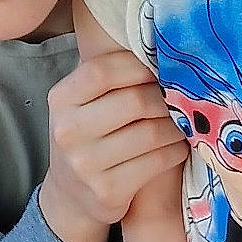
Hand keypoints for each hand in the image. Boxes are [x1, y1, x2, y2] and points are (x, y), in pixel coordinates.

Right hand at [39, 48, 186, 241]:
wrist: (70, 196)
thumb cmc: (87, 137)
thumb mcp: (83, 104)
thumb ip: (108, 77)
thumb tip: (158, 46)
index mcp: (61, 99)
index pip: (103, 70)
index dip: (139, 67)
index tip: (159, 70)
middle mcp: (67, 131)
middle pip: (135, 102)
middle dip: (165, 98)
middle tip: (179, 99)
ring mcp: (85, 164)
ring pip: (151, 133)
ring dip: (175, 127)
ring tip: (181, 123)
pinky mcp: (107, 191)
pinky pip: (157, 162)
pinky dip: (175, 151)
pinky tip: (175, 147)